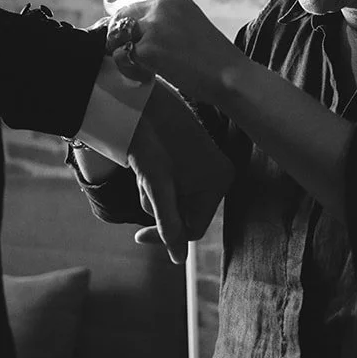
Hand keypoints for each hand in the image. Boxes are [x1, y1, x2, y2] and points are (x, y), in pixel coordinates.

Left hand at [106, 0, 251, 103]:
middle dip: (120, 33)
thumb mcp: (190, 21)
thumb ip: (165, 17)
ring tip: (140, 64)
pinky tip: (146, 74)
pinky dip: (128, 68)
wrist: (230, 76)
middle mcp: (162, 7)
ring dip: (121, 49)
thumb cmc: (213, 57)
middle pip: (122, 12)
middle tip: (131, 51)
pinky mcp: (147, 49)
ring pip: (116, 33)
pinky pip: (120, 55)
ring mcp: (154, 27)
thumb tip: (136, 26)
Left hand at [124, 78, 232, 263]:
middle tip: (143, 180)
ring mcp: (208, 165)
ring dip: (154, 191)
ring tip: (144, 166)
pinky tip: (148, 162)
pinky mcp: (194, 158)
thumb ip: (169, 222)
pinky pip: (176, 184)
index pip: (193, 228)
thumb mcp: (156, 184)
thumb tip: (178, 260)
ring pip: (176, 200)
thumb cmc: (147, 137)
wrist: (137, 98)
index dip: (165, 236)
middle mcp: (220, 174)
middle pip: (184, 213)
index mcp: (219, 181)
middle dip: (158, 205)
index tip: (138, 236)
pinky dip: (158, 180)